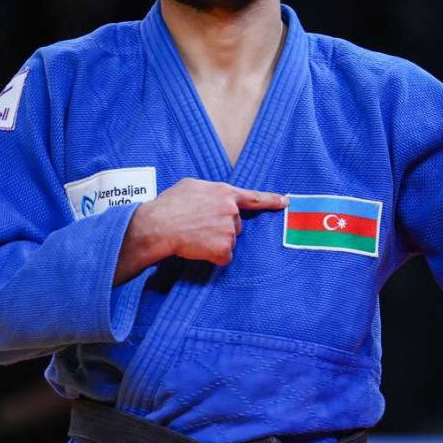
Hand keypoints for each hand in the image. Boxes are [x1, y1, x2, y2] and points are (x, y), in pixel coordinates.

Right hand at [132, 178, 287, 266]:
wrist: (157, 226)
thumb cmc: (168, 205)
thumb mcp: (190, 186)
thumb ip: (209, 191)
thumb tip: (213, 197)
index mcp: (224, 192)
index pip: (254, 197)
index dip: (271, 200)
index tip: (285, 202)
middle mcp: (231, 210)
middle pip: (236, 225)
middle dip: (221, 227)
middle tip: (199, 227)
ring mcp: (229, 230)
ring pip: (229, 241)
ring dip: (215, 242)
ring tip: (195, 236)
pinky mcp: (224, 248)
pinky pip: (223, 256)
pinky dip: (213, 256)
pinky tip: (198, 249)